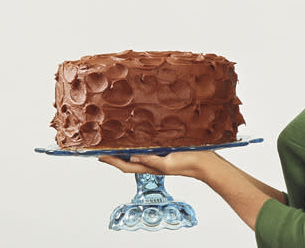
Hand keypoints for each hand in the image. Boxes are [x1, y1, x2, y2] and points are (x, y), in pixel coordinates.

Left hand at [98, 150, 216, 180]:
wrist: (206, 162)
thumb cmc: (189, 164)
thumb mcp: (167, 163)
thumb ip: (150, 160)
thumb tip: (132, 157)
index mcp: (151, 167)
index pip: (126, 166)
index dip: (111, 161)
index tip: (99, 155)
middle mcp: (152, 162)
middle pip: (128, 160)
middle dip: (114, 156)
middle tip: (102, 147)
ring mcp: (158, 157)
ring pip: (137, 154)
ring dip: (125, 150)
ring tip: (115, 142)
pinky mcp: (165, 150)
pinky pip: (147, 148)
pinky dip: (138, 144)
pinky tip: (137, 137)